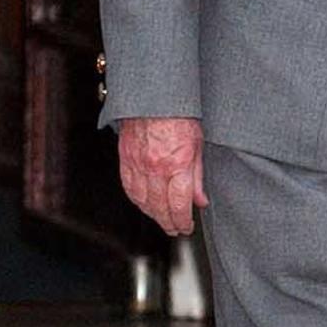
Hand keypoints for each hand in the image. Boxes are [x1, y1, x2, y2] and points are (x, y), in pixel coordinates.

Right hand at [119, 117, 207, 236]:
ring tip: (162, 220)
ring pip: (143, 201)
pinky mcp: (126, 159)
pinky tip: (145, 204)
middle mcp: (156, 168)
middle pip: (160, 208)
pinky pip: (129, 187)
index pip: (179, 205)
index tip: (187, 227)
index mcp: (177, 164)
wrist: (153, 97)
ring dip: (153, 215)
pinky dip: (137, 200)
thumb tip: (200, 200)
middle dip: (169, 223)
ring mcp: (138, 164)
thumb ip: (197, 177)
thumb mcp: (198, 146)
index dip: (183, 221)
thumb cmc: (178, 115)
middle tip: (176, 229)